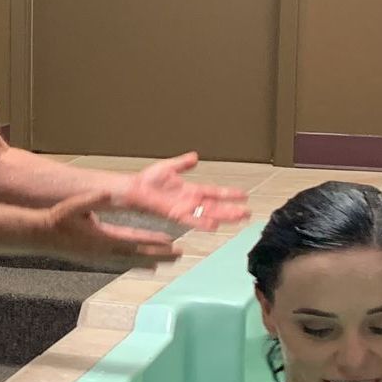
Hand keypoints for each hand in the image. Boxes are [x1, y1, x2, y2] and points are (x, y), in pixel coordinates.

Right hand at [43, 190, 180, 268]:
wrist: (40, 236)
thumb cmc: (56, 219)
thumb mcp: (74, 205)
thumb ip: (92, 199)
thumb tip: (109, 193)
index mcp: (102, 239)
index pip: (134, 242)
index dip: (154, 243)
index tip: (172, 243)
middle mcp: (104, 253)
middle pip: (138, 257)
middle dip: (160, 256)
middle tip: (180, 256)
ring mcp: (100, 259)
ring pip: (131, 263)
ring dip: (150, 262)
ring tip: (168, 262)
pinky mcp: (96, 260)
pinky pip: (122, 264)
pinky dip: (136, 264)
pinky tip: (146, 265)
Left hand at [120, 152, 248, 229]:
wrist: (135, 189)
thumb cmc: (148, 180)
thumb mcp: (169, 167)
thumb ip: (183, 163)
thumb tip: (195, 156)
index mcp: (191, 190)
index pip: (215, 192)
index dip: (229, 194)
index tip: (243, 195)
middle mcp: (190, 201)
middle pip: (216, 206)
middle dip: (232, 210)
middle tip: (247, 213)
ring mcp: (184, 208)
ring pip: (209, 214)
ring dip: (223, 216)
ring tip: (237, 218)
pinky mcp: (176, 214)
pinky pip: (192, 219)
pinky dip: (203, 222)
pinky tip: (214, 225)